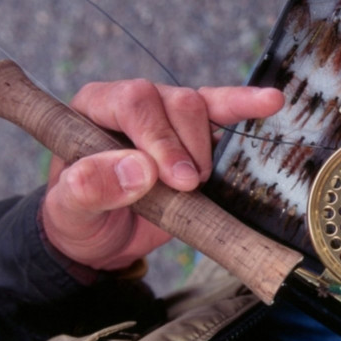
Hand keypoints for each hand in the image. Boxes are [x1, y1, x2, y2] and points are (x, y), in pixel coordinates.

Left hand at [41, 80, 283, 270]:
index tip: (176, 179)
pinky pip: (221, 110)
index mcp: (93, 108)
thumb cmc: (80, 220)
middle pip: (172, 101)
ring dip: (205, 147)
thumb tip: (137, 170)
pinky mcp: (194, 134)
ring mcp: (166, 116)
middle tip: (187, 188)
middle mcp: (131, 104)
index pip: (132, 101)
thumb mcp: (69, 213)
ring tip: (196, 184)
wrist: (102, 240)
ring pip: (199, 106)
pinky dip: (245, 106)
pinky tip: (270, 101)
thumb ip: (89, 189)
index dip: (159, 136)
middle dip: (186, 147)